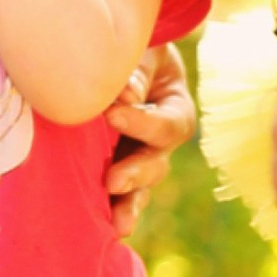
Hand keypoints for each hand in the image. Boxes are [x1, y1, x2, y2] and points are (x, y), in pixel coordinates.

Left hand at [105, 42, 192, 236]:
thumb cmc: (131, 47)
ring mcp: (136, 156)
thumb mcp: (141, 50)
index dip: (144, 123)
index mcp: (174, 107)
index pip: (168, 123)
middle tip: (112, 180)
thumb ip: (135, 72)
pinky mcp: (113, 166)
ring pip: (140, 186)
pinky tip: (102, 229)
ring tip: (118, 224)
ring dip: (129, 204)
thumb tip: (125, 98)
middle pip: (157, 163)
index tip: (112, 114)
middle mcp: (158, 139)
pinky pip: (117, 193)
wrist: (110, 54)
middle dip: (137, 174)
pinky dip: (110, 208)